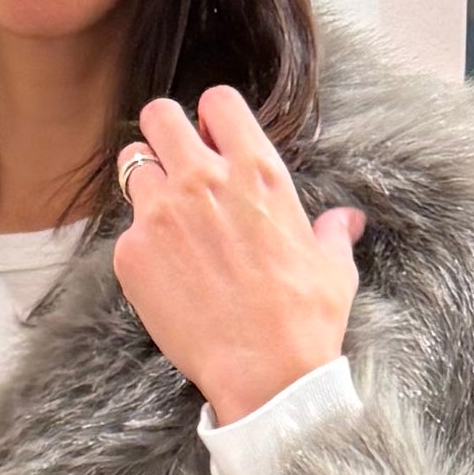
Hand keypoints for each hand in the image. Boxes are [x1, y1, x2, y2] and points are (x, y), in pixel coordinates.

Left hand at [109, 83, 358, 424]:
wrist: (265, 373)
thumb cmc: (305, 318)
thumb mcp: (332, 267)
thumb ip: (332, 232)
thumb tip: (347, 220)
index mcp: (257, 171)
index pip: (218, 101)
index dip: (213, 118)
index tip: (214, 140)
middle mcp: (204, 180)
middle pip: (159, 115)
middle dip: (166, 133)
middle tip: (177, 164)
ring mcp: (161, 213)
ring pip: (132, 162)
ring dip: (146, 180)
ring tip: (167, 216)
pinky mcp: (132, 252)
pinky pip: (126, 229)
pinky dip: (141, 245)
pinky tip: (166, 274)